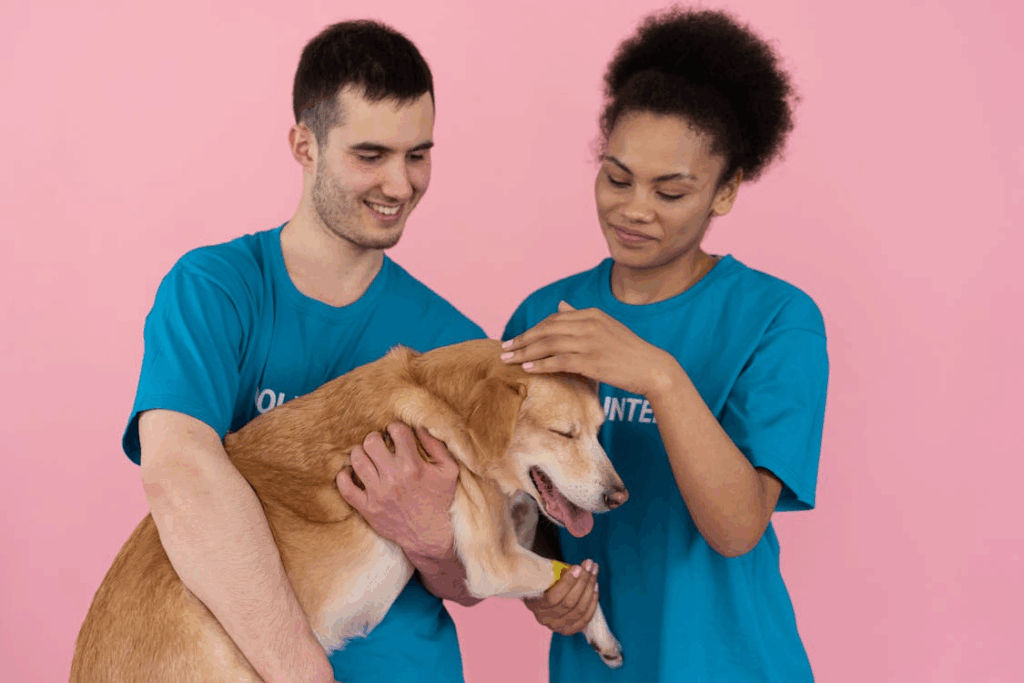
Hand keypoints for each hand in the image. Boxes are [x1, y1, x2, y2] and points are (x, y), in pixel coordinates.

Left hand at [337, 423, 458, 558]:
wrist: (431, 536)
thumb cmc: (441, 500)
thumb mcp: (449, 470)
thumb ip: (436, 445)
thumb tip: (419, 425)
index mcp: (413, 466)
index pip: (397, 431)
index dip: (396, 428)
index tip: (397, 435)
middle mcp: (394, 478)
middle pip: (372, 442)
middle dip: (376, 438)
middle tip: (381, 444)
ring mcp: (378, 494)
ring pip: (357, 460)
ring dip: (361, 453)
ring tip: (368, 456)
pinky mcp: (368, 508)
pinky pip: (345, 488)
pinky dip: (343, 477)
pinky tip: (351, 472)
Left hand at [501, 301, 677, 396]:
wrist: (652, 368)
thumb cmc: (628, 351)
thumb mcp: (605, 327)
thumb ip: (580, 316)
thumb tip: (560, 305)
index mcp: (591, 314)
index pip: (554, 319)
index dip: (532, 329)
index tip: (516, 339)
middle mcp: (589, 324)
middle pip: (546, 329)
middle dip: (522, 339)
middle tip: (504, 349)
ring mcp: (590, 342)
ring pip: (548, 344)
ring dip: (525, 352)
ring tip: (508, 360)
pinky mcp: (591, 361)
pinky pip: (559, 361)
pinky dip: (540, 363)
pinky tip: (528, 367)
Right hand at [523, 559, 598, 635]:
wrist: (541, 596)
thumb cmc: (543, 581)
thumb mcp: (543, 576)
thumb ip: (555, 573)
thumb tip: (577, 567)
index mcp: (534, 604)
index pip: (553, 597)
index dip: (568, 582)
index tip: (577, 567)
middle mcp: (545, 619)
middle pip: (570, 603)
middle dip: (583, 581)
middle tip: (590, 564)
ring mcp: (558, 627)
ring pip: (580, 610)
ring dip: (590, 588)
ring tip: (594, 572)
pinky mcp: (569, 630)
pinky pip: (586, 618)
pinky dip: (593, 602)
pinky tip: (595, 586)